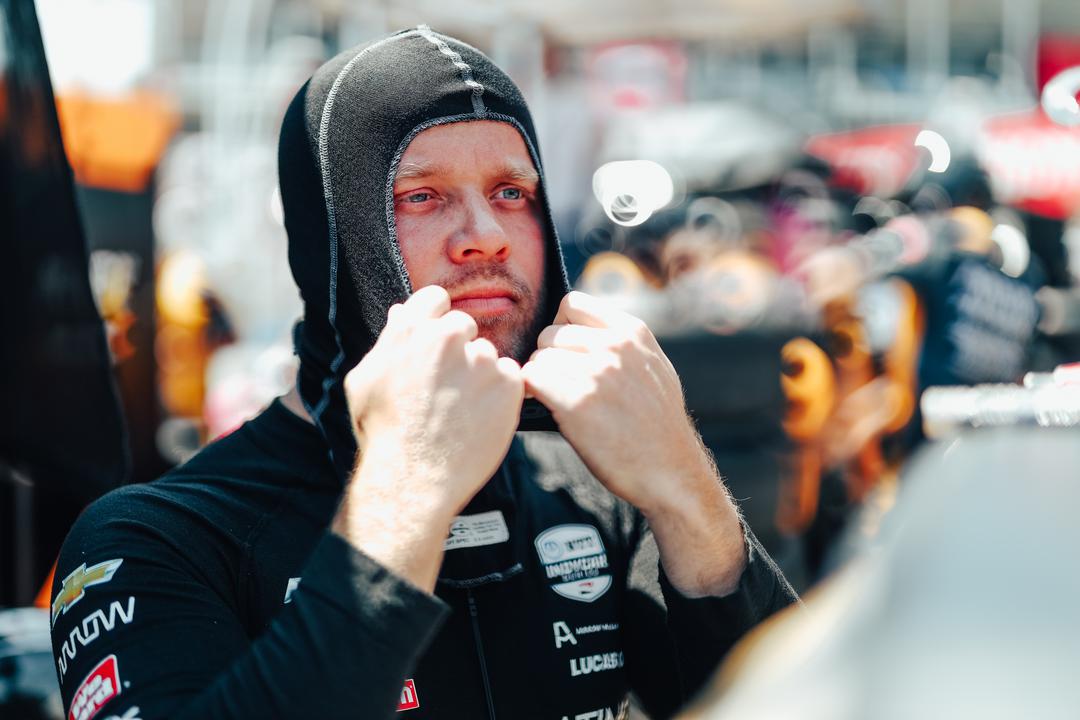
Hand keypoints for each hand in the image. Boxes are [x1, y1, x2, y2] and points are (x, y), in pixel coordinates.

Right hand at [333, 286, 522, 591]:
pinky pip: (510, 379)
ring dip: (481, 377)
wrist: (413, 480)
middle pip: (465, 326)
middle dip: (460, 351)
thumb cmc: (383, 433)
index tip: (438, 347)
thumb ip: (389, 341)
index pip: (436, 299)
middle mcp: (447, 337)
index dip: (438, 321)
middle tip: (447, 389)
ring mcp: (482, 360)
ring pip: (488, 356)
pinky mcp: (508, 384)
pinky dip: (500, 397)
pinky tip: (478, 420)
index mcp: (411, 330)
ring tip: (459, 412)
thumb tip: (402, 312)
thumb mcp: (365, 380)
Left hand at [521, 291, 707, 511]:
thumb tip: (584, 329)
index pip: (573, 303)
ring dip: (540, 379)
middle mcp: (615, 346)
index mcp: (633, 332)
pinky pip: (532, 380)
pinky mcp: (577, 403)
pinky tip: (546, 408)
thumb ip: (624, 343)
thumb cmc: (658, 426)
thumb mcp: (654, 367)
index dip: (561, 326)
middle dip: (548, 357)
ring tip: (556, 398)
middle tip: (558, 382)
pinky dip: (532, 394)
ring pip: (538, 358)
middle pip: (550, 333)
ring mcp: (597, 373)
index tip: (564, 350)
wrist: (671, 472)